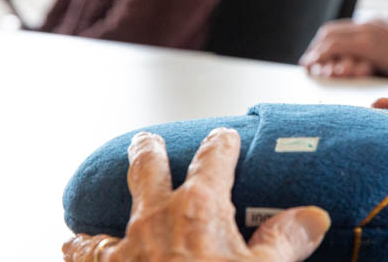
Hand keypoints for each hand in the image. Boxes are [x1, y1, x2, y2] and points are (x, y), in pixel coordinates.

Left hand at [62, 129, 329, 261]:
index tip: (224, 137)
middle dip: (149, 151)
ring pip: (113, 210)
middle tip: (147, 141)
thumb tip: (313, 217)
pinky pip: (89, 254)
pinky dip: (83, 248)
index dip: (221, 144)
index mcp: (200, 207)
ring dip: (109, 201)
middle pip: (148, 169)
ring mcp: (127, 246)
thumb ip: (286, 241)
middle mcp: (157, 216)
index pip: (213, 159)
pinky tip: (75, 246)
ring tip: (101, 194)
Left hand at [299, 19, 387, 82]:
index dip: (325, 43)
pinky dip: (324, 55)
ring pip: (332, 38)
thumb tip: (364, 66)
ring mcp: (369, 32)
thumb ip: (379, 53)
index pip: (342, 29)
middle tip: (309, 64)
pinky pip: (338, 46)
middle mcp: (370, 24)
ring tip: (310, 67)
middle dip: (317, 48)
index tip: (317, 56)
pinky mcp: (370, 43)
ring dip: (318, 53)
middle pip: (332, 31)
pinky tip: (318, 67)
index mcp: (376, 24)